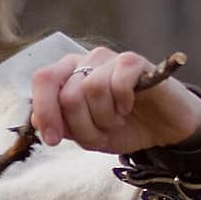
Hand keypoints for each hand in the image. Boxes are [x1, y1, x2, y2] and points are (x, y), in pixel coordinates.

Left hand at [30, 47, 200, 154]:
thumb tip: (37, 119)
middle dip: (83, 127)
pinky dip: (122, 103)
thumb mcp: (86, 134)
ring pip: (91, 89)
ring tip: (117, 121)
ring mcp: (109, 59)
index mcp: (67, 75)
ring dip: (104, 118)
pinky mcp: (134, 61)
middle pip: (68, 95)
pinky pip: (117, 82)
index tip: (54, 140)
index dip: (45, 111)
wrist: (163, 129)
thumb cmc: (122, 127)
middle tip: (101, 135)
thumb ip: (60, 124)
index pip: (43, 80)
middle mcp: (85, 61)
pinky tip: (129, 107)